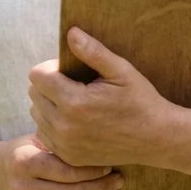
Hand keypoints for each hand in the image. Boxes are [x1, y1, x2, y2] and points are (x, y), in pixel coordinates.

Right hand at [0, 135, 124, 189]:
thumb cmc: (22, 155)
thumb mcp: (35, 141)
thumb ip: (61, 144)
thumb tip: (102, 149)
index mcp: (24, 162)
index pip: (68, 171)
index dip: (94, 171)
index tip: (109, 166)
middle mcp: (21, 188)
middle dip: (101, 188)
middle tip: (118, 181)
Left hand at [28, 26, 180, 167]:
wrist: (156, 138)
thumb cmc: (141, 101)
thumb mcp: (121, 71)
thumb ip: (93, 51)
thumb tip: (71, 32)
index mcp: (75, 102)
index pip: (37, 75)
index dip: (51, 67)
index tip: (70, 70)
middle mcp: (64, 126)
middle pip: (33, 94)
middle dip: (49, 84)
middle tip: (74, 85)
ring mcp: (65, 144)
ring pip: (36, 114)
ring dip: (49, 104)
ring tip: (75, 102)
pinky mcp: (68, 156)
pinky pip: (44, 133)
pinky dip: (53, 124)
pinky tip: (74, 120)